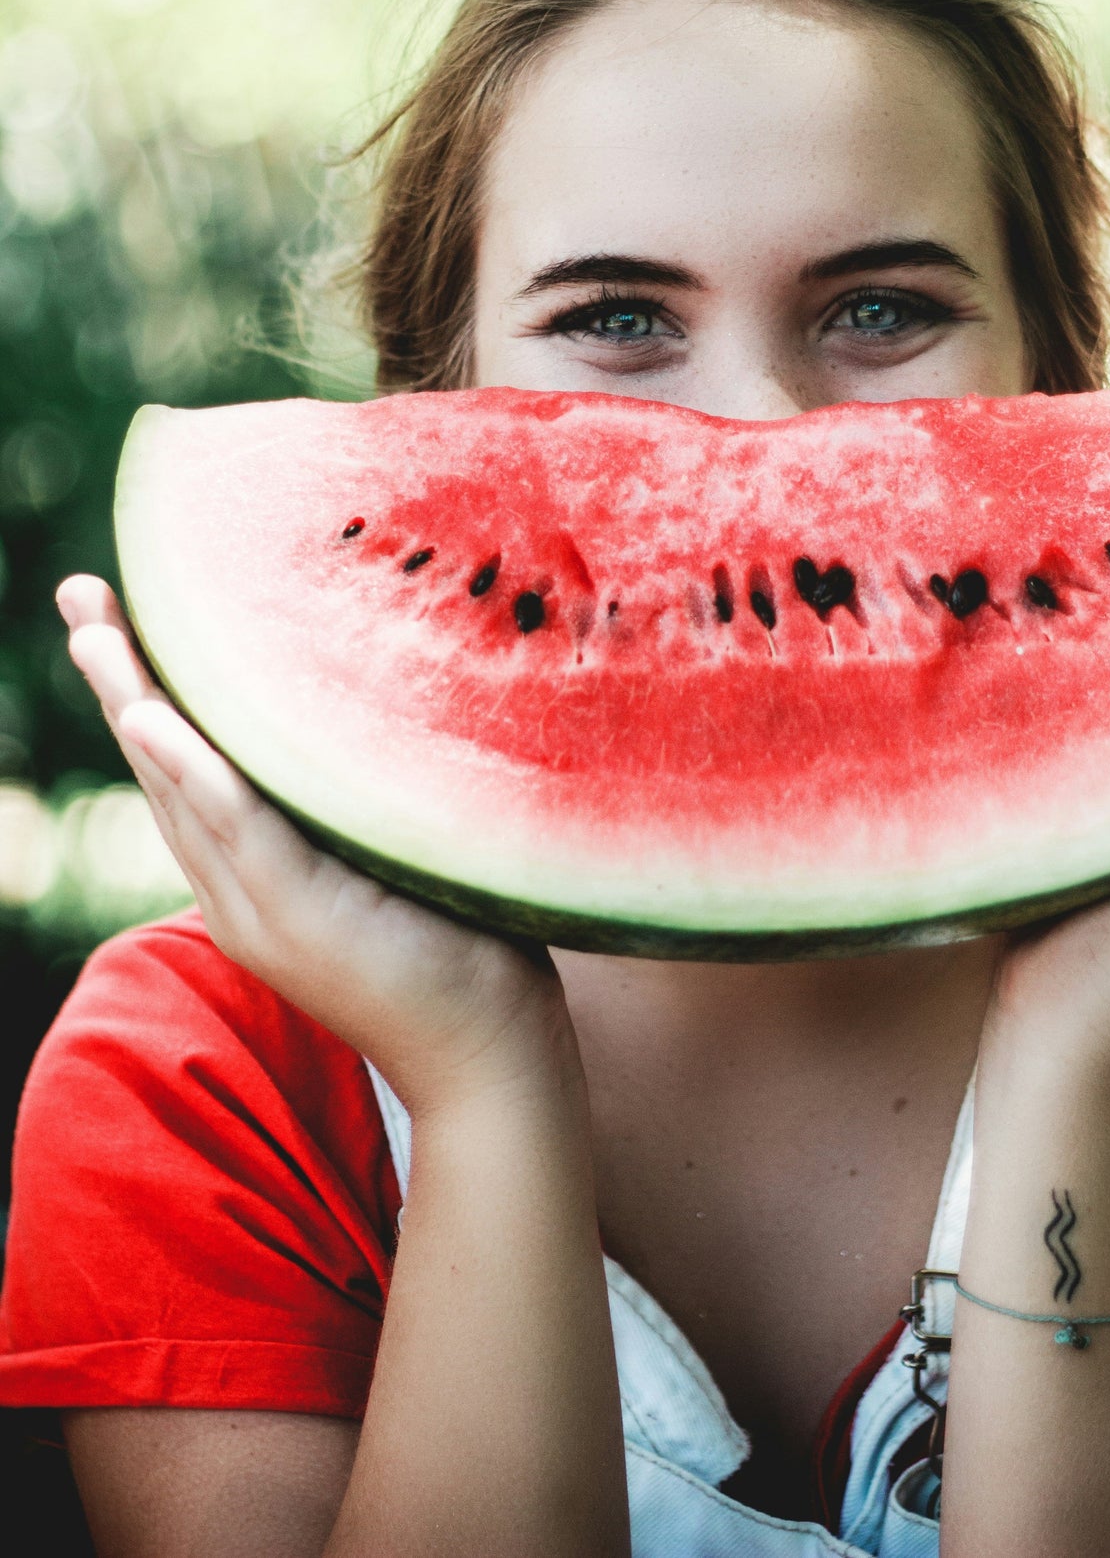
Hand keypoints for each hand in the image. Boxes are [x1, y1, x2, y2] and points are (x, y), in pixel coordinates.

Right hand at [57, 575, 571, 1115]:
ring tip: (96, 633)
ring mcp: (261, 909)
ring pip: (182, 790)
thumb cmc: (462, 945)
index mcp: (254, 876)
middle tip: (80, 594)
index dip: (146, 691)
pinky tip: (155, 720)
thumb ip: (360, 797)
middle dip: (118, 679)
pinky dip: (192, 772)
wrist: (487, 1056)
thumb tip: (378, 701)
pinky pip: (236, 829)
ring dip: (135, 705)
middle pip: (162, 768)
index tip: (117, 614)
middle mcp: (238, 891)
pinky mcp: (300, 917)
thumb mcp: (393, 854)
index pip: (185, 769)